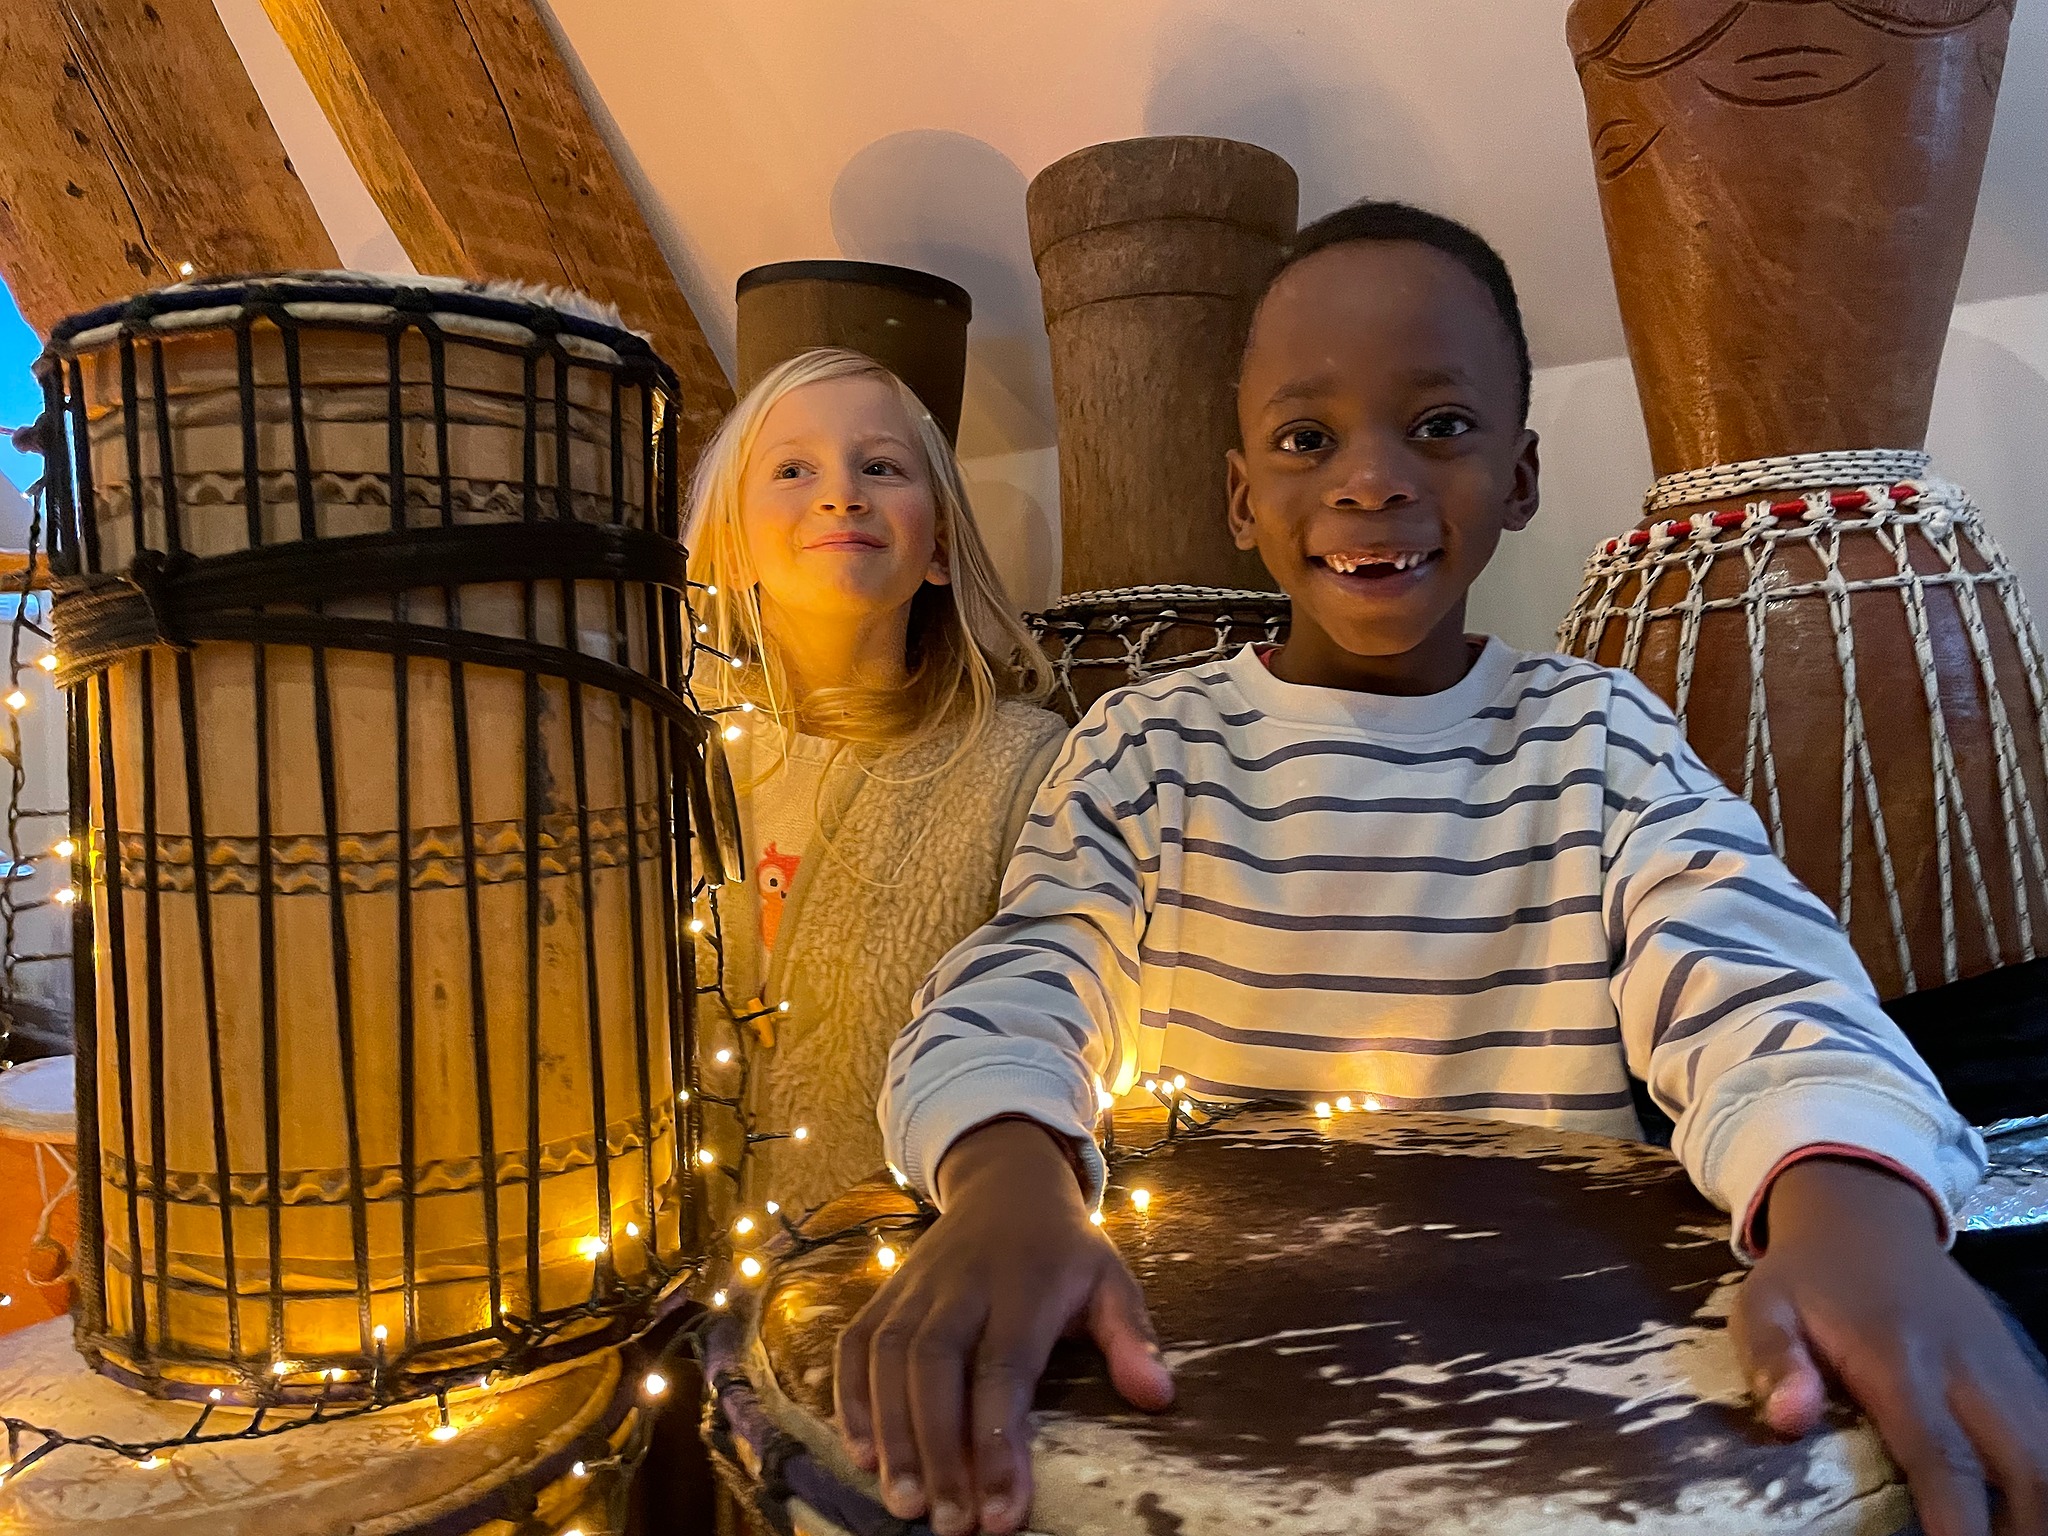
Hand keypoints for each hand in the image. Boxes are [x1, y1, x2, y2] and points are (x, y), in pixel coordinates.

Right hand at [834, 1120, 1174, 1535]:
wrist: (1005, 1182)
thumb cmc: (1064, 1249)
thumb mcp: (1110, 1279)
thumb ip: (1132, 1337)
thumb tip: (1159, 1398)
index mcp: (1024, 1282)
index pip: (1005, 1367)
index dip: (999, 1442)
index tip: (1003, 1514)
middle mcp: (962, 1283)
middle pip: (936, 1365)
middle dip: (938, 1449)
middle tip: (948, 1525)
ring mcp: (917, 1286)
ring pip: (889, 1357)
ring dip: (892, 1434)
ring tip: (904, 1504)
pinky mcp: (886, 1292)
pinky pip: (855, 1344)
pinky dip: (851, 1399)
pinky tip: (861, 1455)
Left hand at [1731, 1157, 2047, 1535]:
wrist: (1862, 1214)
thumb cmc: (1805, 1276)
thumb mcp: (1763, 1306)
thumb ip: (1775, 1362)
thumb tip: (1790, 1422)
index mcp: (1900, 1360)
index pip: (1943, 1456)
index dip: (1959, 1520)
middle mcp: (1967, 1369)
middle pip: (2024, 1467)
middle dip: (2020, 1527)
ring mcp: (2003, 1367)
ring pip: (2047, 1453)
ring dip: (2037, 1507)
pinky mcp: (2019, 1367)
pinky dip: (2042, 1474)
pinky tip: (2020, 1507)